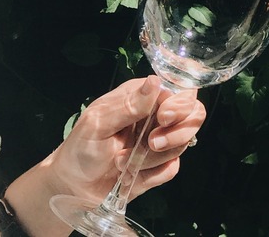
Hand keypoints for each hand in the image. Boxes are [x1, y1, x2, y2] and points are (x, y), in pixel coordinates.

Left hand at [46, 75, 205, 202]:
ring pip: (183, 144)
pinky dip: (151, 174)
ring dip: (152, 157)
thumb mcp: (99, 122)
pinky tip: (129, 175)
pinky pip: (171, 168)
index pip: (180, 90)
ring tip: (122, 162)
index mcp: (143, 97)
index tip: (163, 118)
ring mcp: (161, 141)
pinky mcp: (160, 165)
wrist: (74, 187)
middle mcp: (156, 116)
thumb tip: (155, 81)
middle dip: (178, 131)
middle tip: (152, 142)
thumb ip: (129, 104)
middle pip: (194, 114)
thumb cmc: (80, 148)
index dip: (179, 103)